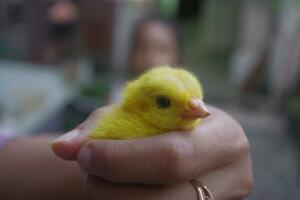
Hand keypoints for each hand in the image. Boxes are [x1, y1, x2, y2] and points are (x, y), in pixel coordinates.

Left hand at [52, 106, 252, 199]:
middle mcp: (231, 177)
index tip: (86, 153)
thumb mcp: (143, 110)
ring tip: (99, 177)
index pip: (172, 157)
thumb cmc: (166, 119)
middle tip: (87, 168)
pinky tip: (117, 188)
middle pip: (164, 199)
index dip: (122, 159)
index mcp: (224, 138)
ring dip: (113, 198)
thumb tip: (61, 147)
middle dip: (112, 186)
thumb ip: (102, 124)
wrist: (189, 138)